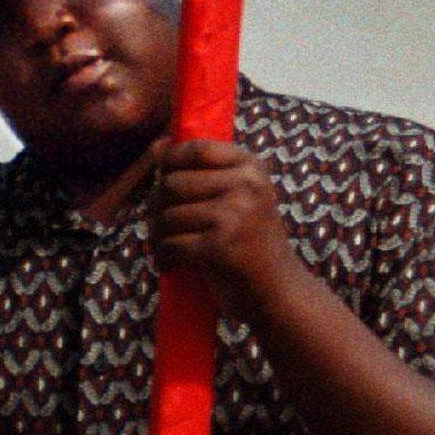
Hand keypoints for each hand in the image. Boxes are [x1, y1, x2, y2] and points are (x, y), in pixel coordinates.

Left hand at [149, 140, 298, 322]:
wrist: (278, 289)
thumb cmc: (250, 239)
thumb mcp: (239, 196)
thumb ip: (202, 171)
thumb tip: (156, 144)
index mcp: (251, 167)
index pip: (197, 149)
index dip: (171, 161)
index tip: (163, 179)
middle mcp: (246, 186)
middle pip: (174, 183)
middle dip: (156, 206)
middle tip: (156, 223)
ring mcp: (234, 215)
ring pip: (169, 216)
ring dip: (156, 235)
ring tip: (160, 245)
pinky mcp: (220, 247)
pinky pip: (172, 244)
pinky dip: (163, 257)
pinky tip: (167, 264)